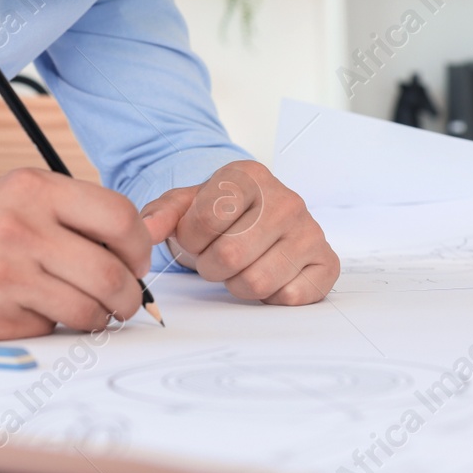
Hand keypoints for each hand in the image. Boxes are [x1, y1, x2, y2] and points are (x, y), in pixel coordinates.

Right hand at [0, 167, 153, 340]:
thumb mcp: (18, 197)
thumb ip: (79, 211)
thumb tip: (153, 230)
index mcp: (33, 188)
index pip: (118, 216)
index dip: (140, 246)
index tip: (136, 259)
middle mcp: (21, 227)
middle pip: (112, 272)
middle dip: (129, 295)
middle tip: (124, 299)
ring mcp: (8, 274)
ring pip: (90, 309)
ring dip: (98, 317)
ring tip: (84, 309)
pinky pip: (54, 328)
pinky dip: (55, 326)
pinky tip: (34, 310)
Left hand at [139, 161, 338, 304]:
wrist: (255, 219)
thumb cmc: (217, 214)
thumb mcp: (183, 205)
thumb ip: (159, 215)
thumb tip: (146, 232)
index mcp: (249, 175)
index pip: (204, 222)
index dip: (190, 240)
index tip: (197, 237)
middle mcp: (286, 198)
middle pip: (229, 257)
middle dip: (211, 266)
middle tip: (215, 258)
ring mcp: (311, 230)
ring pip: (258, 282)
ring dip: (237, 284)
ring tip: (239, 266)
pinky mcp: (327, 262)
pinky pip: (290, 297)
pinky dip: (270, 296)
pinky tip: (267, 274)